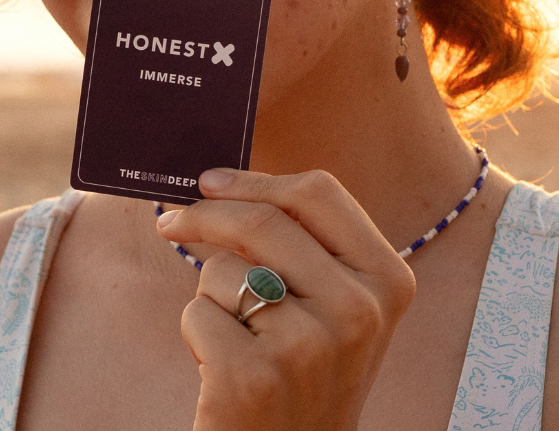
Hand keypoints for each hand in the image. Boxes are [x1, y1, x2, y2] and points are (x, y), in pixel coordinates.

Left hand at [156, 168, 415, 430]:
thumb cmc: (305, 377)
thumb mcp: (336, 311)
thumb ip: (306, 247)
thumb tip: (222, 184)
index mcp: (387, 282)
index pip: (318, 193)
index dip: (254, 181)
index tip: (211, 182)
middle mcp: (358, 311)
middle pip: (263, 221)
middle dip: (203, 215)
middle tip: (170, 223)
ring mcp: (308, 346)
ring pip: (224, 271)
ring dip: (211, 299)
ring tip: (238, 342)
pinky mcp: (253, 377)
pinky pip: (197, 315)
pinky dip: (196, 337)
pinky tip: (223, 371)